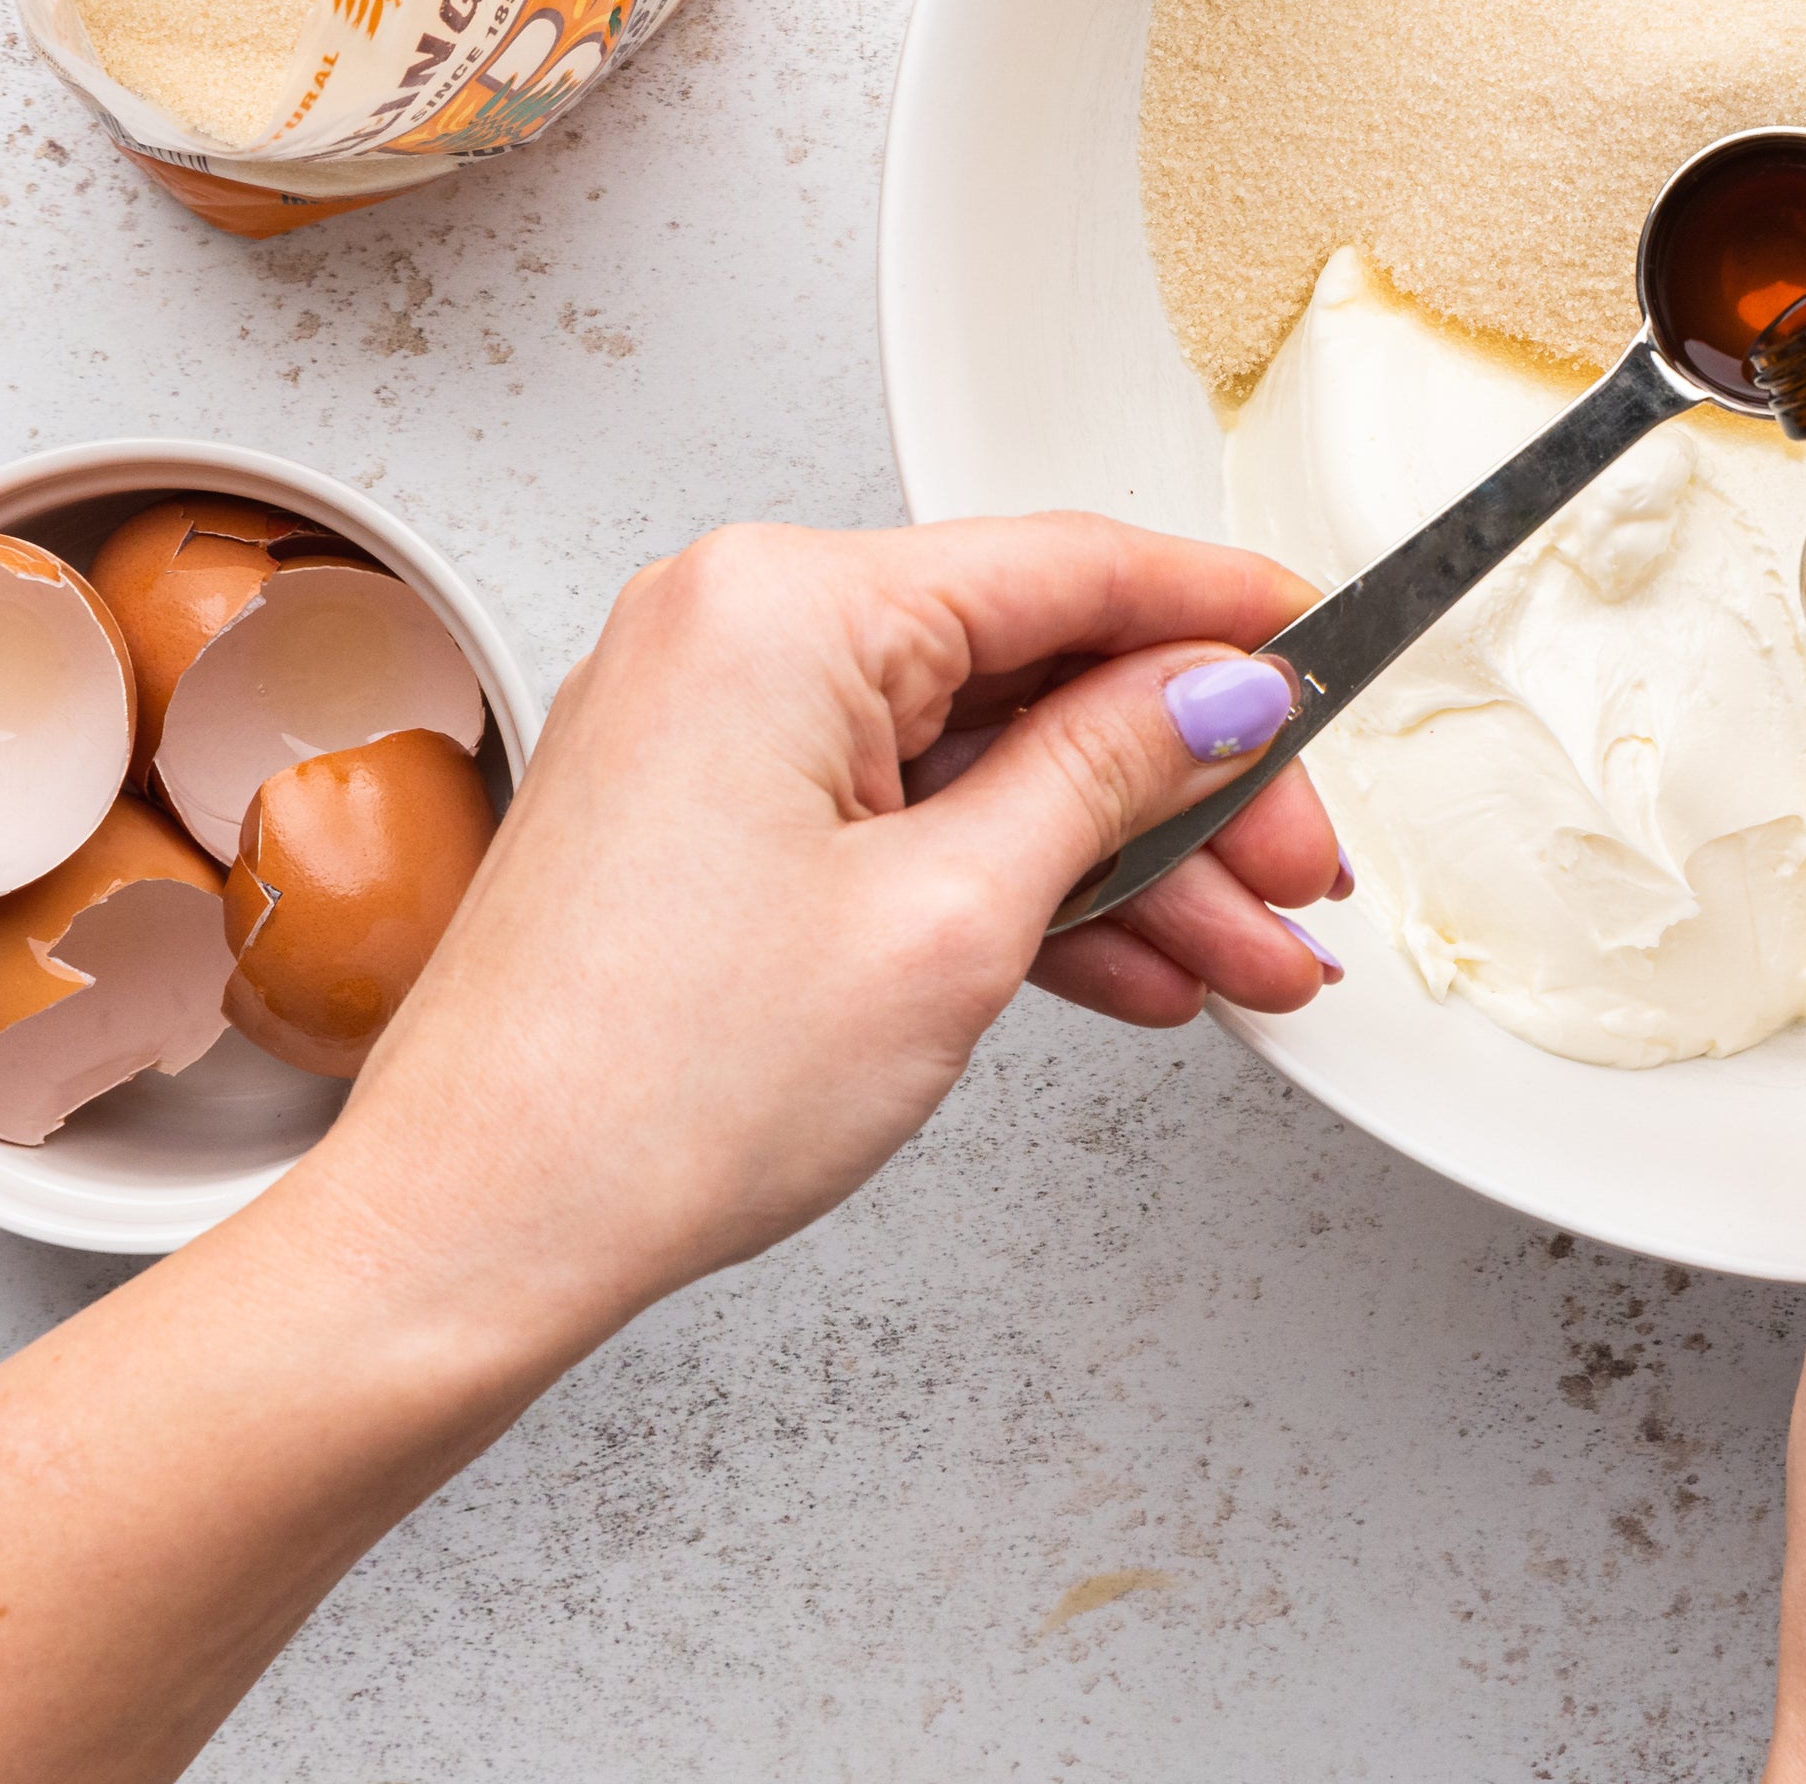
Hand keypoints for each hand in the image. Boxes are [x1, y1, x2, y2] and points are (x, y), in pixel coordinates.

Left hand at [0, 513, 1337, 1783]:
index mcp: (785, 604)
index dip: (1223, 616)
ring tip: (1249, 959)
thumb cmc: (653, 1090)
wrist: (475, 1238)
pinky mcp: (713, 813)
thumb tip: (1225, 690)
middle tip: (1298, 873)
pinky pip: (912, 816)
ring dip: (1126, 864)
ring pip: (989, 761)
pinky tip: (1136, 972)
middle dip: (1190, 786)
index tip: (1330, 647)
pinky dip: (1021, 891)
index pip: (1070, 567)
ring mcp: (720, 724)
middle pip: (1038, 672)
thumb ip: (1114, 775)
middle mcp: (739, 630)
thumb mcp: (955, 917)